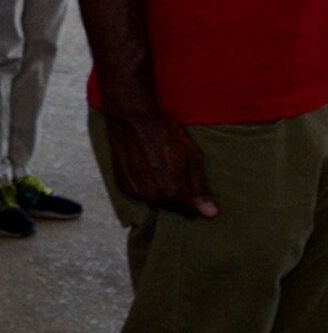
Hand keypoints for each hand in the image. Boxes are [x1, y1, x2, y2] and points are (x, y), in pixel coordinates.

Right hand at [102, 107, 216, 217]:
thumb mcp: (193, 157)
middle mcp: (153, 196)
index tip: (192, 187)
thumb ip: (201, 188)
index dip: (195, 201)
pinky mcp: (123, 185)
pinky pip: (139, 193)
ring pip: (155, 201)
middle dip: (177, 194)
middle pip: (172, 207)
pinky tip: (144, 167)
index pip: (190, 212)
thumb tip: (210, 213)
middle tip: (174, 170)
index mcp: (173, 191)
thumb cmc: (165, 133)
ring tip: (158, 167)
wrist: (133, 119)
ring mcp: (135, 192)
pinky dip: (144, 185)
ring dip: (159, 190)